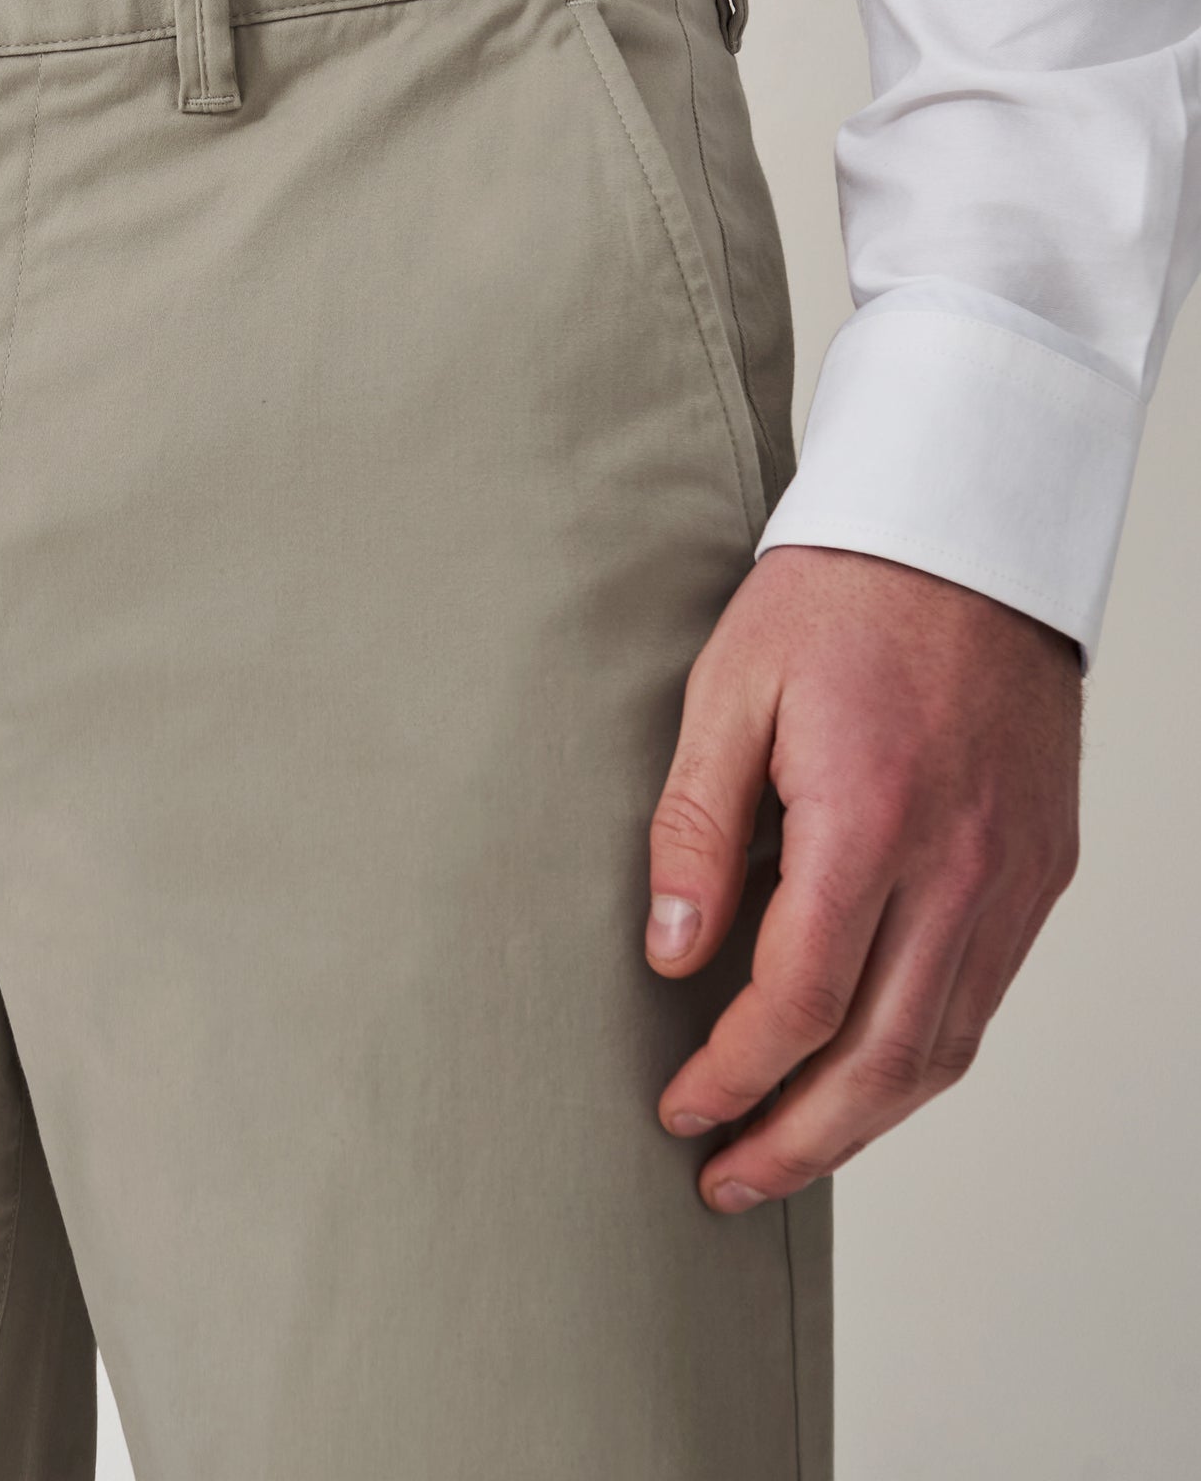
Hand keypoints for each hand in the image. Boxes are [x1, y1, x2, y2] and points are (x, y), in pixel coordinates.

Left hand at [646, 543, 1082, 1212]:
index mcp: (870, 818)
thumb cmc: (836, 597)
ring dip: (864, 1120)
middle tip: (727, 1182)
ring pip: (945, 1045)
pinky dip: (923, 1054)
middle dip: (798, 1140)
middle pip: (882, 1060)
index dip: (734, 1074)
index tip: (681, 1107)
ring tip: (790, 1150)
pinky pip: (985, 996)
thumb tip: (673, 954)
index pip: (799, 1000)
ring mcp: (1015, 872)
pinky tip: (867, 1070)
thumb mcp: (729, 690)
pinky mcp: (1042, 866)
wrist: (965, 534)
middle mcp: (960, 863)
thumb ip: (696, 829)